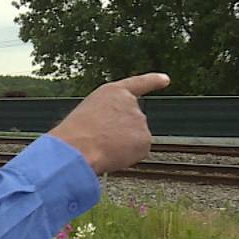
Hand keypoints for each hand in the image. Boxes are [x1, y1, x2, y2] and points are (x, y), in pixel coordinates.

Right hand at [48, 73, 167, 174]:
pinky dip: (126, 158)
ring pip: (134, 139)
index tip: (165, 80)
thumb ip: (106, 117)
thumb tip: (116, 136)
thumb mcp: (87, 115)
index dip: (153, 81)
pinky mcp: (145, 139)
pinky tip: (111, 155)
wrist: (78, 148)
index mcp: (113, 92)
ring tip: (100, 147)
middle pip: (132, 122)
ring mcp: (140, 121)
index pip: (138, 84)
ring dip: (120, 146)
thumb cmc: (74, 134)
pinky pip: (137, 152)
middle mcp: (130, 103)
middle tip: (98, 140)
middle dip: (119, 133)